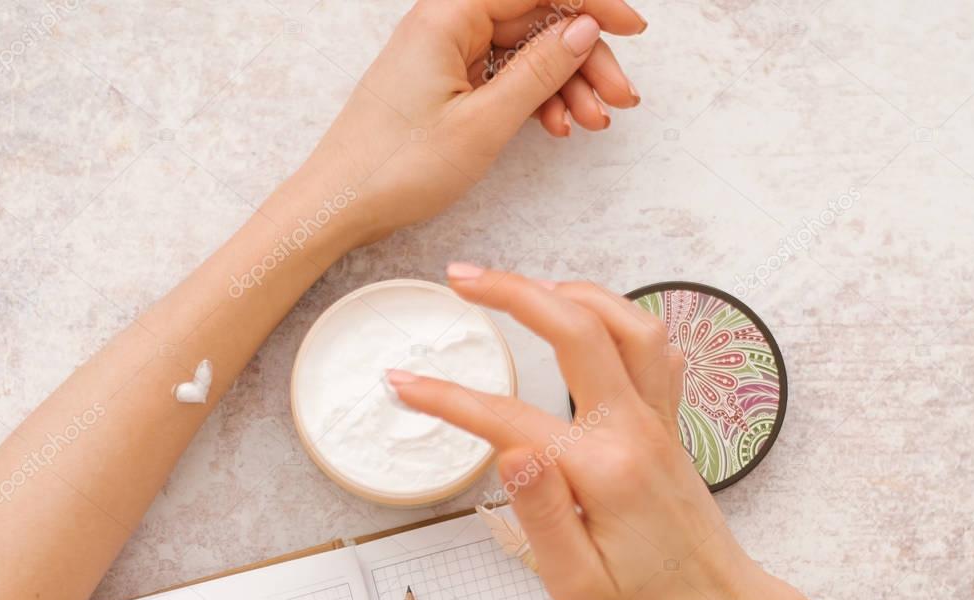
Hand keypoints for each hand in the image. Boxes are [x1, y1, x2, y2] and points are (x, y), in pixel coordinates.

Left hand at [315, 0, 644, 245]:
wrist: (340, 204)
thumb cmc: (395, 166)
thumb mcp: (483, 123)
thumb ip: (538, 72)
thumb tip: (583, 29)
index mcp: (448, 14)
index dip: (592, 1)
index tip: (633, 27)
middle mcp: (446, 23)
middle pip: (535, 19)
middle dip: (583, 57)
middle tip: (619, 99)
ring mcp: (444, 54)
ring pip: (523, 52)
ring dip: (564, 84)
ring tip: (592, 122)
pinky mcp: (443, 84)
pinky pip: (501, 78)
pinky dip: (533, 100)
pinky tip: (556, 126)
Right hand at [386, 266, 770, 599]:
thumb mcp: (579, 586)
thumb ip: (543, 514)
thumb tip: (508, 450)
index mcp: (603, 472)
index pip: (508, 417)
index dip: (447, 397)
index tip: (403, 384)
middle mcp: (635, 433)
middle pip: (577, 330)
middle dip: (513, 292)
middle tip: (461, 279)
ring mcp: (658, 425)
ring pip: (627, 324)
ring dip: (572, 293)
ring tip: (524, 287)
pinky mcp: (667, 430)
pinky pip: (654, 352)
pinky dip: (621, 321)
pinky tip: (594, 325)